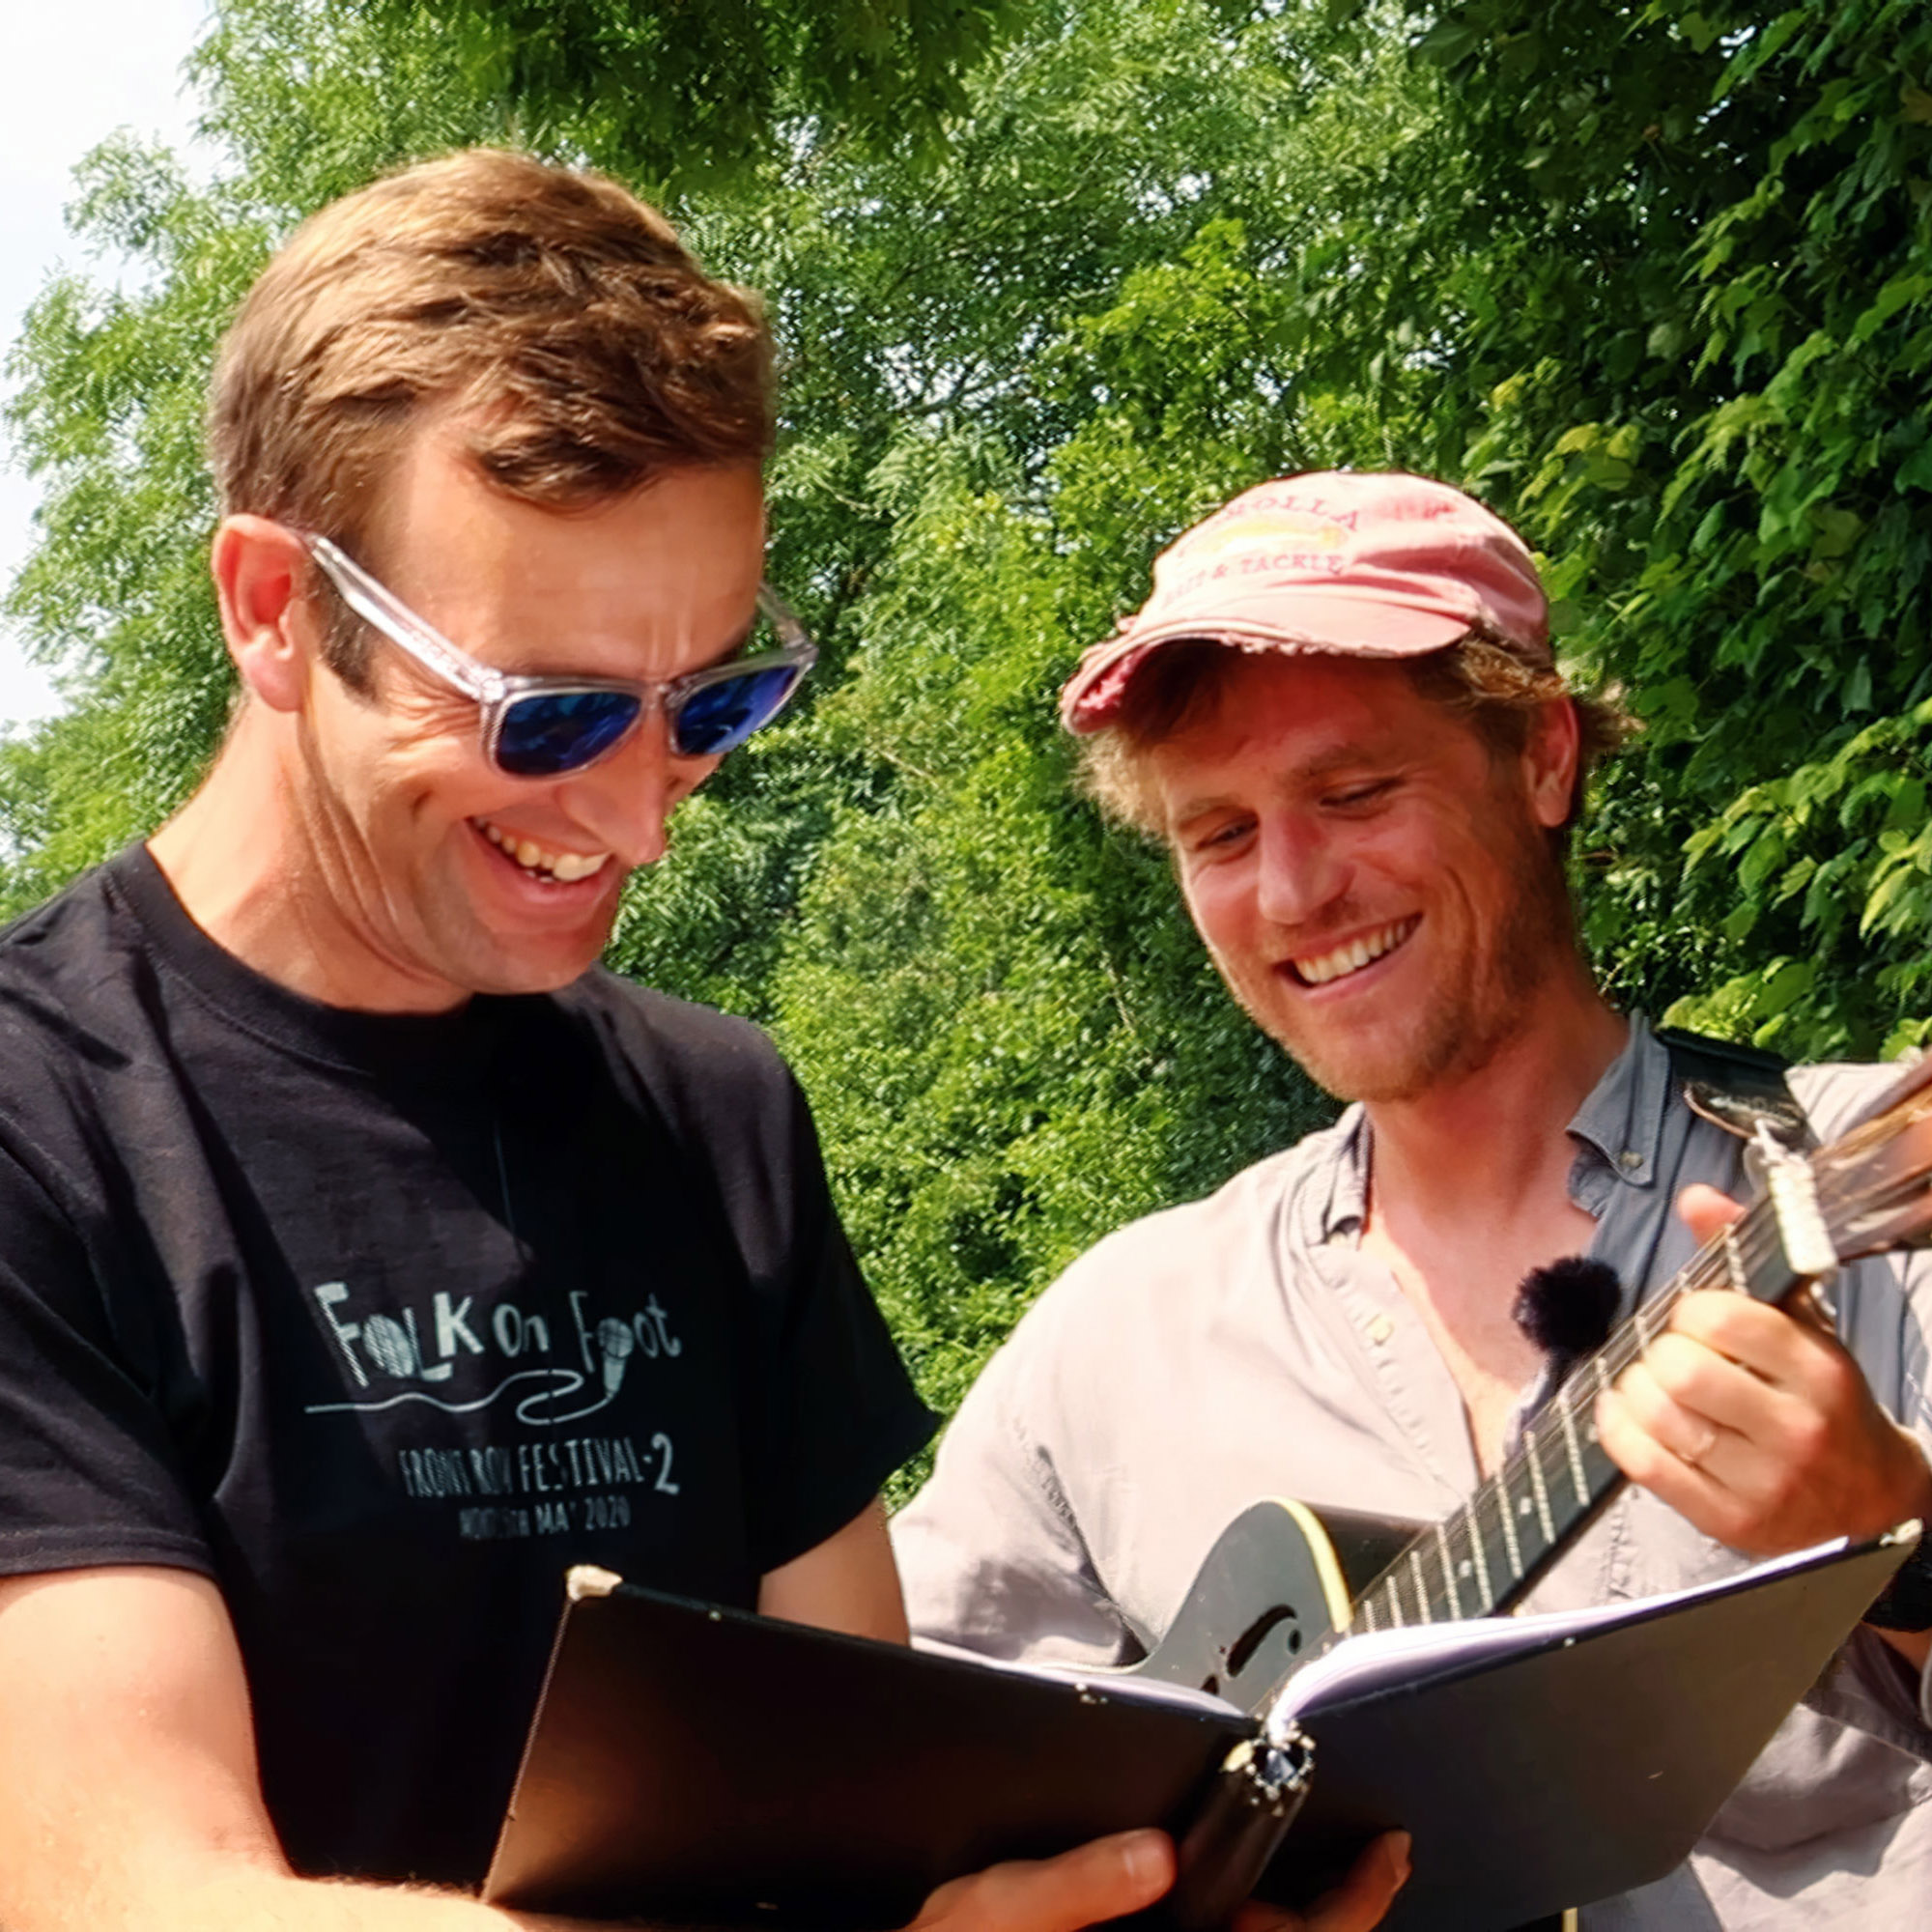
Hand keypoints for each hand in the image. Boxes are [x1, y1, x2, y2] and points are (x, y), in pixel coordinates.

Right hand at [905, 1827, 1409, 1931]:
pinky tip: (1181, 1891)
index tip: (1388, 1851)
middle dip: (1282, 1896)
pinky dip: (1221, 1921)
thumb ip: (1074, 1885)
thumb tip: (1156, 1854)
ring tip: (1213, 1853)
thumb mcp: (996, 1912)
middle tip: (1250, 1829)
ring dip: (1246, 1910)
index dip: (1356, 1904)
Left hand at [1594, 1184, 1931, 1556]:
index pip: (1723, 1319)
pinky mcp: (1731, 1522)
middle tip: (1666, 1356)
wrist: (1870, 1503)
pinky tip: (1622, 1414)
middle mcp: (1797, 1428)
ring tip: (1645, 1384)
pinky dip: (1618, 1431)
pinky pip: (1647, 1467)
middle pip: (1683, 1370)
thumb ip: (1743, 1256)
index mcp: (1818, 1371)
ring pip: (1661, 1418)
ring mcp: (1765, 1482)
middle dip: (1658, 1353)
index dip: (1689, 1310)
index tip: (1692, 1318)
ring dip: (1632, 1392)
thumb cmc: (1822, 1403)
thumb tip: (1696, 1197)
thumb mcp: (1800, 1325)